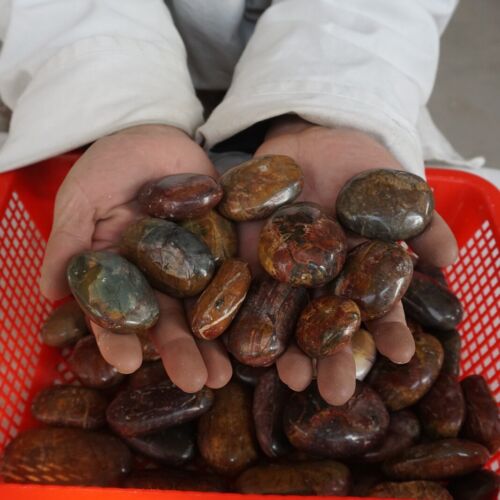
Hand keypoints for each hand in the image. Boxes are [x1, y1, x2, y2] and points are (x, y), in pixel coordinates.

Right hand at [40, 124, 231, 390]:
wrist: (155, 135)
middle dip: (179, 351)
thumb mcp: (82, 197)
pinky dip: (245, 300)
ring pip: (202, 308)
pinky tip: (256, 326)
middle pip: (166, 319)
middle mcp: (155, 278)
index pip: (115, 313)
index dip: (118, 338)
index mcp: (119, 273)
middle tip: (195, 382)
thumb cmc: (109, 165)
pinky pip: (235, 275)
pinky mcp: (222, 248)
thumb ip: (68, 239)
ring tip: (226, 374)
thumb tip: (48, 290)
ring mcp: (192, 266)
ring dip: (215, 341)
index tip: (126, 363)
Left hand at [239, 117, 457, 404]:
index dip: (388, 331)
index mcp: (358, 273)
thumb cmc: (359, 164)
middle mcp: (321, 282)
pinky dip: (239, 311)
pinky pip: (241, 285)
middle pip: (326, 326)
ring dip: (285, 348)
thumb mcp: (395, 188)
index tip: (400, 355)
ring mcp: (282, 272)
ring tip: (287, 376)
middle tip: (333, 391)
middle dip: (331, 358)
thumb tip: (449, 256)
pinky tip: (238, 339)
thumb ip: (420, 220)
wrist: (309, 136)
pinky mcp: (247, 256)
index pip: (377, 308)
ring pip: (283, 316)